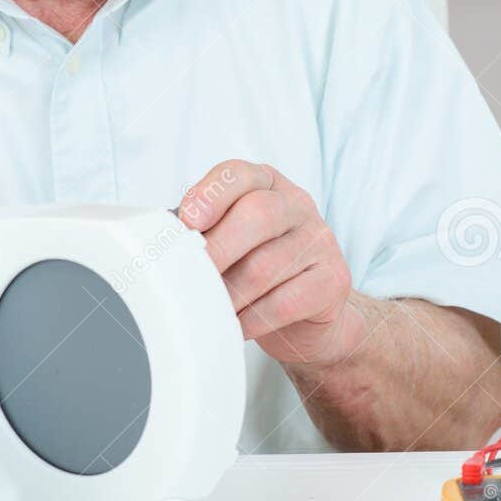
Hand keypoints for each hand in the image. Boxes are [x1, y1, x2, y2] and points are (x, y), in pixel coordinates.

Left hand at [178, 160, 362, 367]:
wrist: (309, 316)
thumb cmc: (257, 270)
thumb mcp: (230, 239)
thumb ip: (204, 231)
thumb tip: (167, 245)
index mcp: (267, 185)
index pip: (239, 174)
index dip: (210, 194)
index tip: (187, 221)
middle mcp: (297, 205)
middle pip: (257, 216)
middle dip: (215, 251)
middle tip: (188, 277)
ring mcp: (320, 241)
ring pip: (265, 267)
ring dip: (227, 294)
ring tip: (206, 308)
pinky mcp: (333, 280)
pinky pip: (284, 302)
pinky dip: (250, 319)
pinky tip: (235, 325)